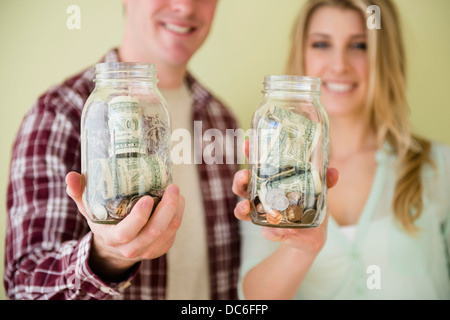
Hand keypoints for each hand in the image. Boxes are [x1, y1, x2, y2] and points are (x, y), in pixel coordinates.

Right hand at [65, 172, 184, 280]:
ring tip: (177, 192)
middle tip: (172, 187)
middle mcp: (132, 248)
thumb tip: (71, 176)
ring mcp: (148, 250)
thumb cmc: (103, 222)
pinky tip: (178, 202)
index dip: (139, 217)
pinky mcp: (161, 249)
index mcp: (113, 238)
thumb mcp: (89, 209)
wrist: (114, 247)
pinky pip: (173, 233)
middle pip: (154, 231)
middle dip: (167, 208)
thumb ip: (79, 193)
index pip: (127, 232)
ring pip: (168, 231)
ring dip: (176, 210)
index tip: (147, 198)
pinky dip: (178, 216)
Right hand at [232, 140, 338, 255]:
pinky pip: (265, 232)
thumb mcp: (319, 192)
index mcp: (271, 182)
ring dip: (241, 207)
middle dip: (240, 180)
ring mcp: (262, 215)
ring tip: (246, 206)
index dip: (250, 154)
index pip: (256, 165)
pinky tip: (278, 231)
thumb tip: (332, 171)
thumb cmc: (311, 208)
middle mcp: (261, 196)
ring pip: (242, 208)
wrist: (311, 237)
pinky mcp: (270, 232)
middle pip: (242, 185)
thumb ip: (324, 182)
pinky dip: (271, 232)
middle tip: (244, 175)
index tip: (248, 144)